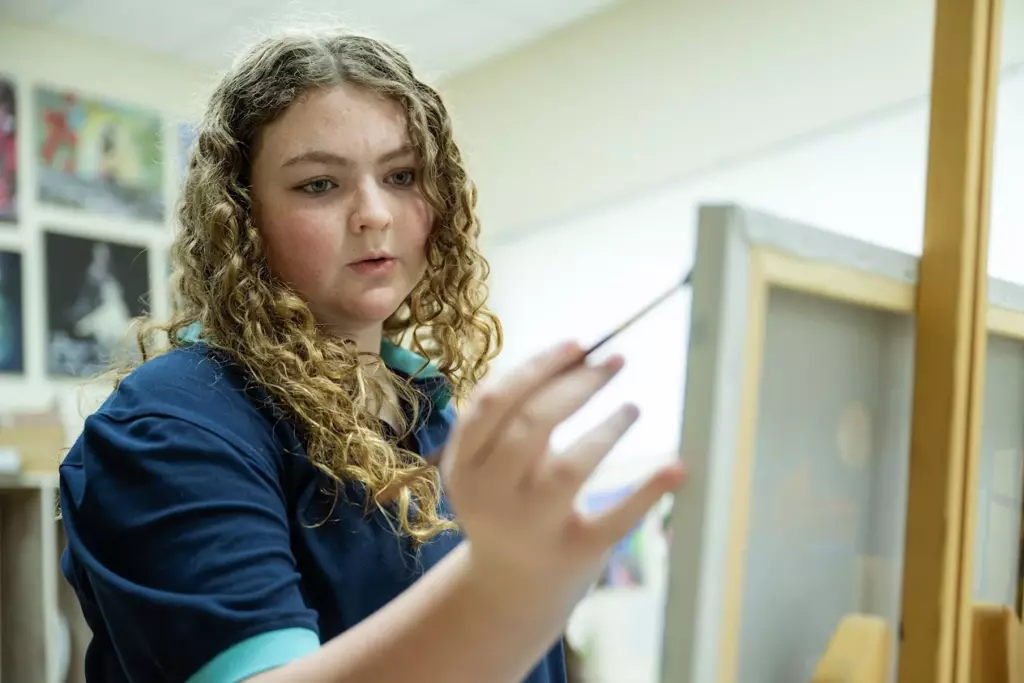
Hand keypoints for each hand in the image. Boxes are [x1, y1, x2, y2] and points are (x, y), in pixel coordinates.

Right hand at [440, 341, 685, 599]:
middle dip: (578, 386)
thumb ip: (517, 412)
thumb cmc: (506, 501)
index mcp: (463, 463)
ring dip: (607, 430)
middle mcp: (490, 495)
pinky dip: (647, 492)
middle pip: (533, 426)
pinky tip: (677, 468)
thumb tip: (577, 353)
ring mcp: (530, 526)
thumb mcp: (491, 461)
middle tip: (616, 361)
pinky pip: (614, 518)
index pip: (495, 402)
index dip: (538, 367)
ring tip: (634, 407)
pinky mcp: (573, 551)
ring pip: (569, 468)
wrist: (510, 585)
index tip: (578, 345)